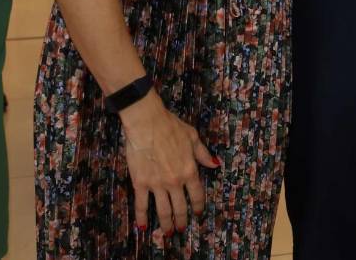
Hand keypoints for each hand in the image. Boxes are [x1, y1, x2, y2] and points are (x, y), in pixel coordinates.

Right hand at [118, 92, 218, 236]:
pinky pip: (141, 205)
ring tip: (168, 232)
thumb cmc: (171, 126)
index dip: (197, 206)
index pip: (196, 194)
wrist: (147, 123)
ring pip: (163, 210)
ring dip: (166, 224)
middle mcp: (175, 181)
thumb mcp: (192, 138)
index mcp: (190, 170)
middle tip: (181, 228)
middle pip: (180, 207)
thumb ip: (203, 154)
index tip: (197, 213)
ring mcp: (157, 184)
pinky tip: (143, 226)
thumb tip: (215, 165)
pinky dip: (142, 217)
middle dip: (182, 220)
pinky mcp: (140, 183)